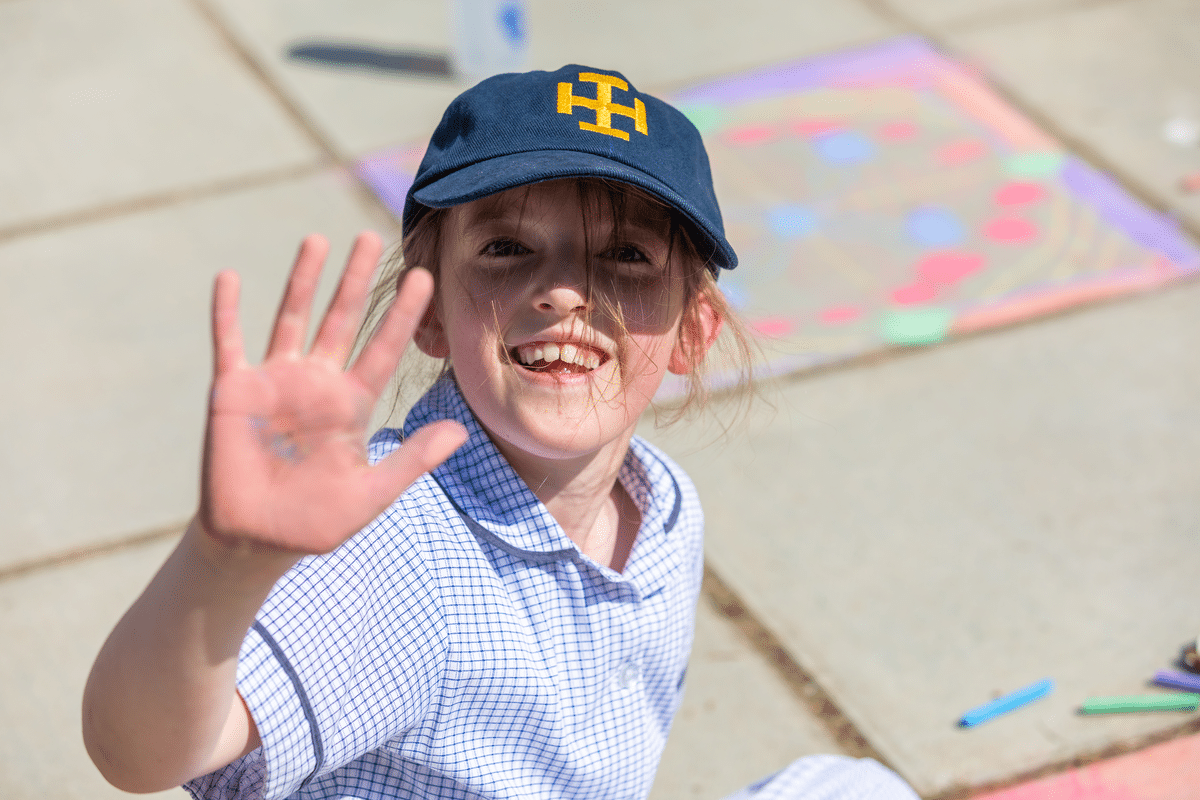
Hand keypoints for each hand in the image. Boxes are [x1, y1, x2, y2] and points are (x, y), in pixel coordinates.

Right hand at [199, 231, 465, 554]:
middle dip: (356, 281)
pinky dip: (227, 311)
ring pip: (292, 318)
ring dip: (304, 280)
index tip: (424, 278)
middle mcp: (316, 384)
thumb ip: (411, 460)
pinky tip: (230, 277)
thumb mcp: (371, 494)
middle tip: (372, 237)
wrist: (257, 540)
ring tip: (318, 240)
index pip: (383, 349)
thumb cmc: (316, 522)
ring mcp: (275, 383)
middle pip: (341, 320)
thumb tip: (460, 433)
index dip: (403, 315)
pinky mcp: (233, 391)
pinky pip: (229, 343)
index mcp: (351, 404)